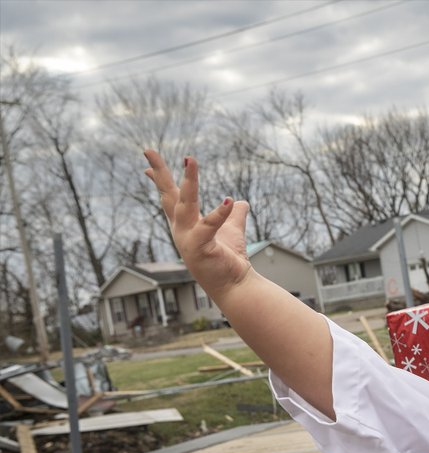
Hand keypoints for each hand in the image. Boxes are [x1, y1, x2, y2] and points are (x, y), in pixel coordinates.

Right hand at [144, 152, 250, 300]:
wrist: (235, 286)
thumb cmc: (229, 260)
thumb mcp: (232, 231)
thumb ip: (235, 216)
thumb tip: (241, 202)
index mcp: (186, 225)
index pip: (170, 199)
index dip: (160, 181)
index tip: (147, 165)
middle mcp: (182, 231)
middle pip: (169, 196)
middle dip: (160, 173)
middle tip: (148, 150)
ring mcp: (188, 239)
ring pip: (185, 205)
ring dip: (188, 182)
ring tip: (190, 160)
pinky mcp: (201, 248)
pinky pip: (209, 227)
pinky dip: (219, 214)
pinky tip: (230, 201)